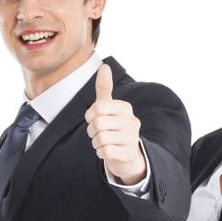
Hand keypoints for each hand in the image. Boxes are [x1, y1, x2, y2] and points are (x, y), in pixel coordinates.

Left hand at [84, 63, 145, 184]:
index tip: (94, 120)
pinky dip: (101, 153)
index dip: (89, 116)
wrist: (127, 154)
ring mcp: (132, 138)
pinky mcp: (129, 153)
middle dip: (91, 131)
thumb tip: (104, 66)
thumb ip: (105, 88)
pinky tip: (107, 151)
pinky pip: (105, 152)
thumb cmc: (113, 127)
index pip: (97, 108)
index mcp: (125, 108)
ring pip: (100, 139)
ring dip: (96, 143)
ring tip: (103, 142)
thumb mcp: (108, 107)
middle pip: (97, 124)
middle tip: (98, 133)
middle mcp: (131, 121)